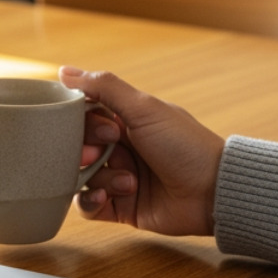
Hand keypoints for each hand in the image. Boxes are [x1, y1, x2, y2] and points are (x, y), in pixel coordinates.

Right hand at [59, 66, 225, 236]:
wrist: (213, 191)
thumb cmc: (184, 145)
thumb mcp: (144, 109)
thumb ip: (105, 87)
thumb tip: (65, 71)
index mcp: (125, 121)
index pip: (83, 117)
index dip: (83, 123)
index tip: (105, 129)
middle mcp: (119, 148)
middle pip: (78, 148)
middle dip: (84, 153)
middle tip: (100, 155)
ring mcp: (119, 177)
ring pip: (82, 177)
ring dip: (100, 179)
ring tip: (128, 183)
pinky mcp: (120, 207)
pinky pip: (88, 206)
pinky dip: (91, 203)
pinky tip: (106, 199)